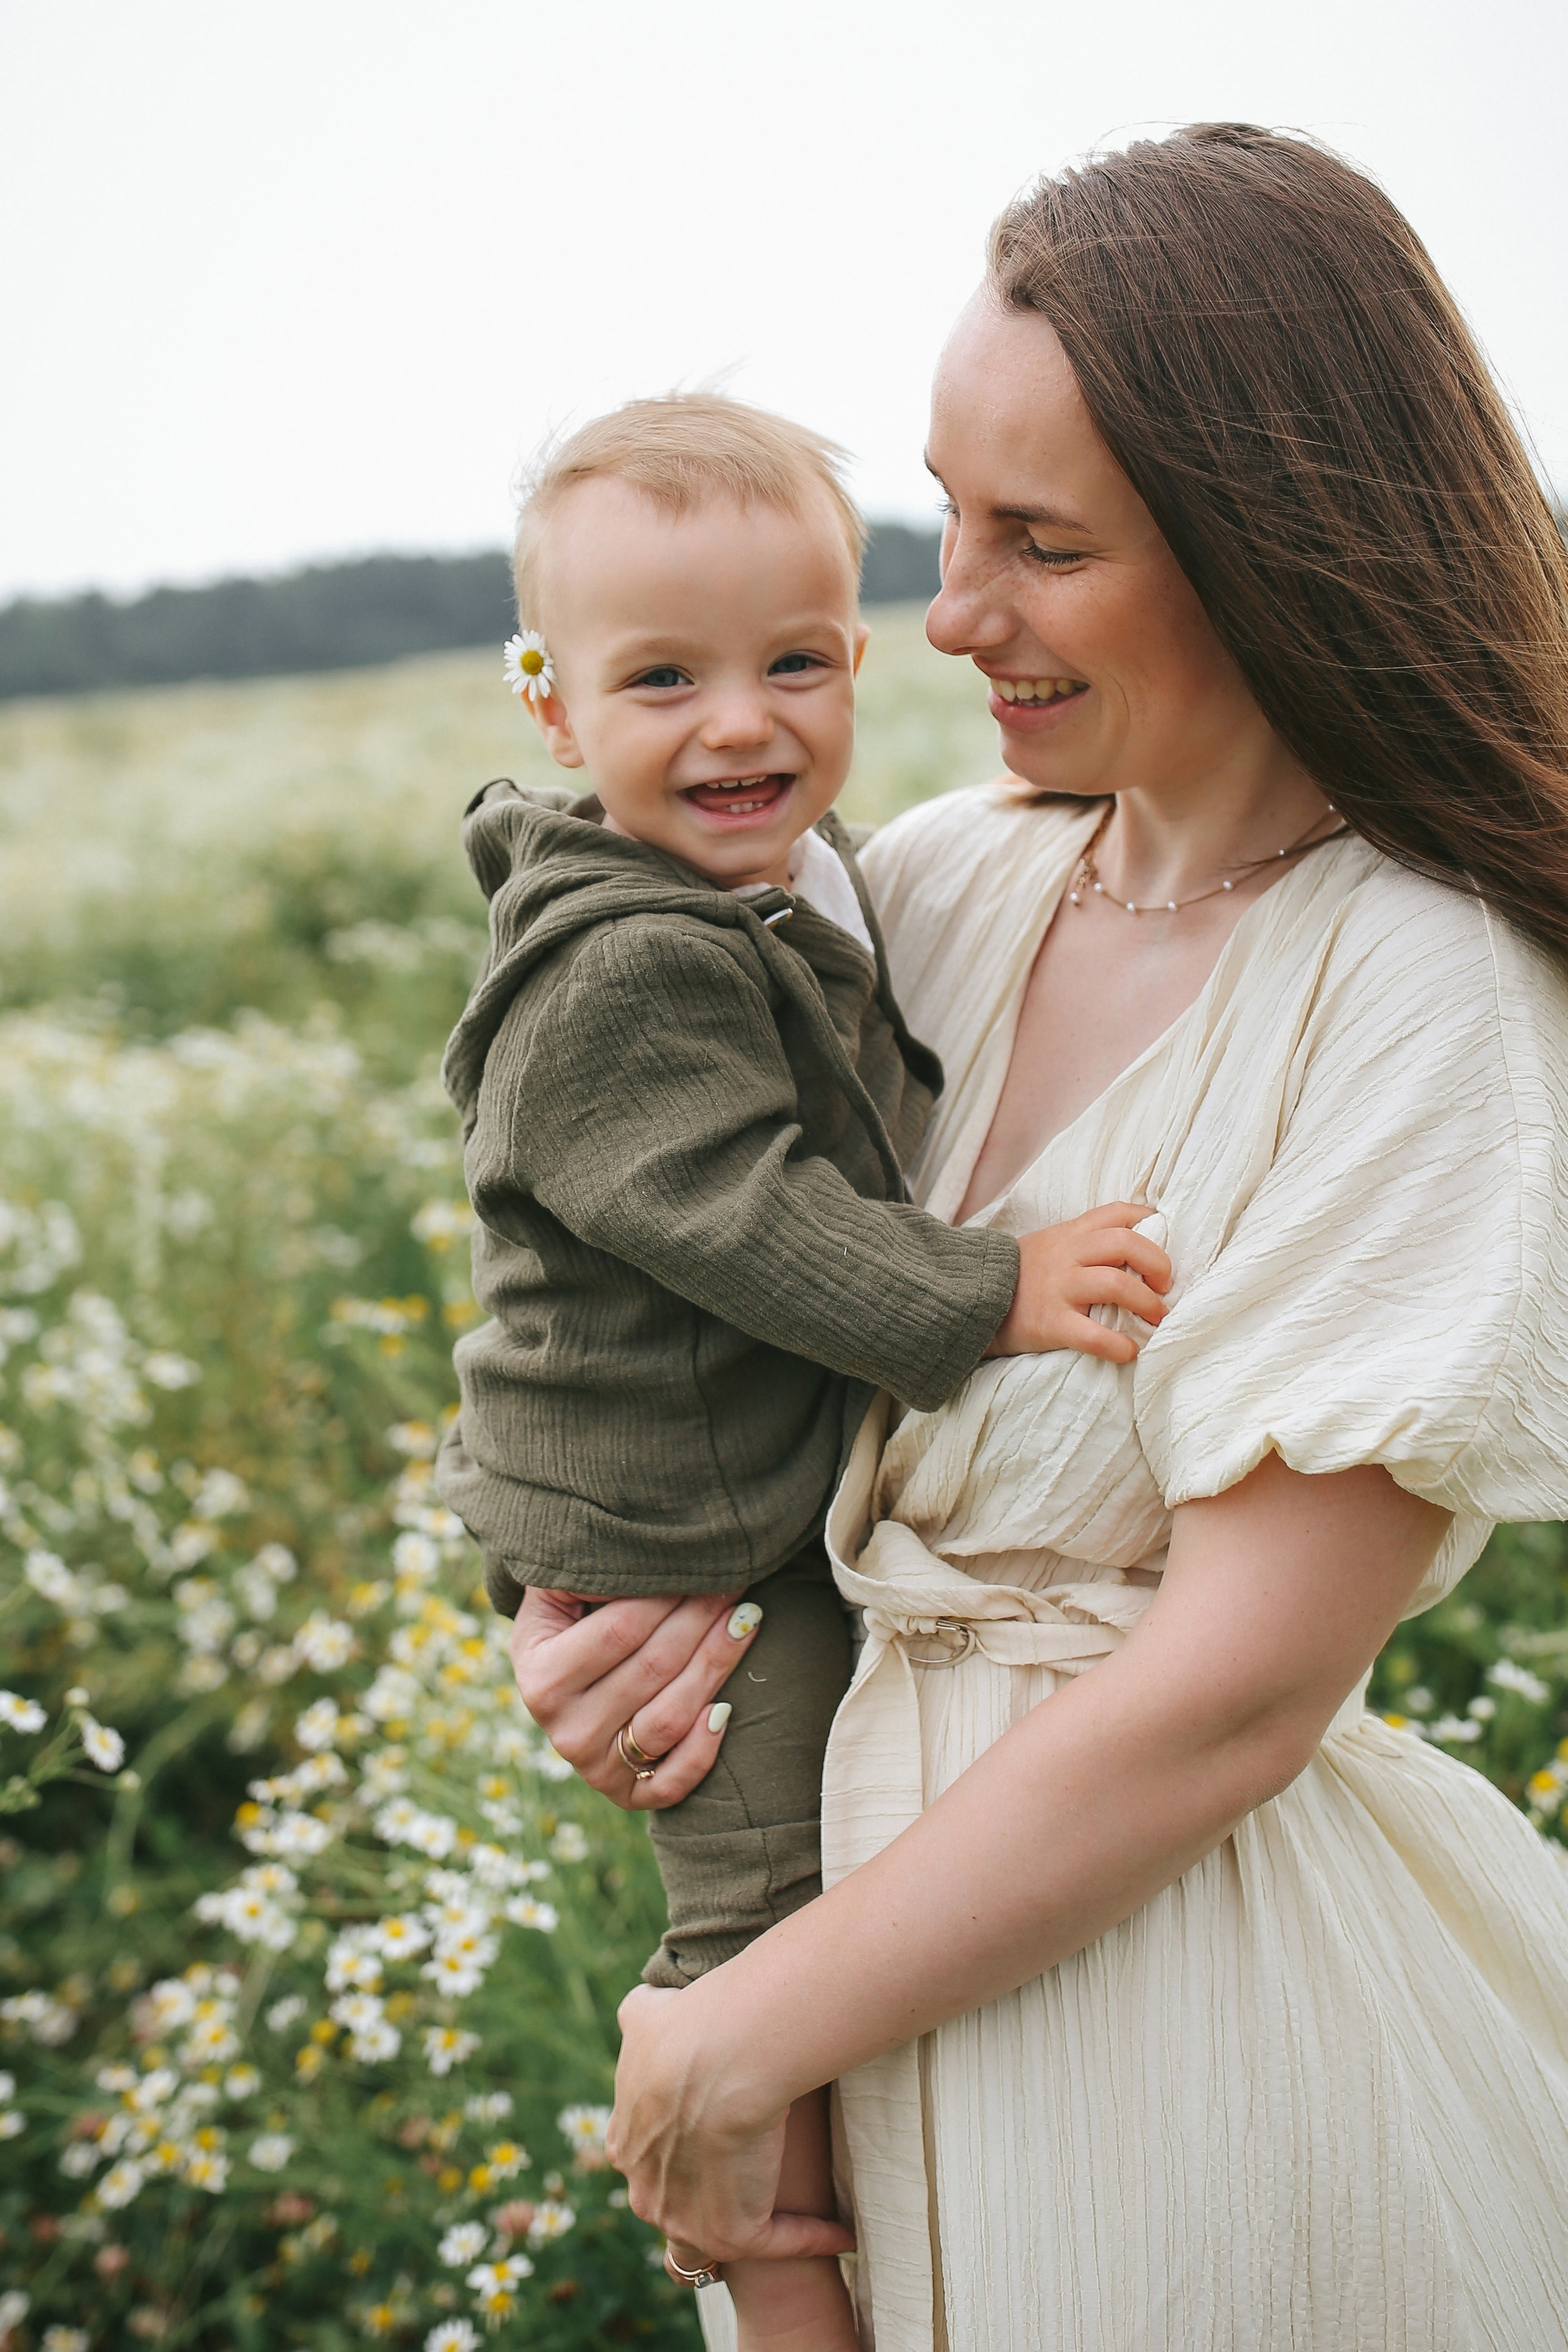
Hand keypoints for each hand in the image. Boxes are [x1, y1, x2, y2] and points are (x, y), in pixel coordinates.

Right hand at [509, 1587, 761, 1810]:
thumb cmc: (571, 1624)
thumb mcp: (559, 1594)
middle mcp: (566, 1731)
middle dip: (702, 1619)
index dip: (671, 1595)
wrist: (560, 1686)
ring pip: (670, 1718)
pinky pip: (672, 1783)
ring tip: (745, 1622)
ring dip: (716, 1666)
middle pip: (654, 1669)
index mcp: (542, 1678)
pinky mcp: (626, 1795)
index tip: (707, 1565)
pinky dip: (703, 1750)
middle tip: (735, 1585)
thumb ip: (587, 1573)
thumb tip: (643, 1557)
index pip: (621, 1631)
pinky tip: (726, 1709)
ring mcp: (595, 1769)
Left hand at [609, 1985, 855, 2264]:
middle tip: (750, 2176)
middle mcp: (645, 2191)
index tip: (716, 2136)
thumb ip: (642, 2023)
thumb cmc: (692, 2022)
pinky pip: (774, 2246)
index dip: (679, 2152)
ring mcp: (683, 2221)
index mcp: (627, 2141)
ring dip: (744, 2227)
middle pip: (672, 2207)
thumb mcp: (645, 2015)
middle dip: (701, 2198)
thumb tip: (644, 2011)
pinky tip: (841, 2230)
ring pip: (706, 2246)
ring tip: (787, 2213)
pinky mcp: (729, 2235)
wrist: (725, 2052)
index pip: (649, 2162)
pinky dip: (809, 2238)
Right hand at [985, 1202, 1170, 1365]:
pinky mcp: (1051, 1324)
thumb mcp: (1049, 1244)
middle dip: (1158, 1264)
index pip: (1117, 1213)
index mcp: (1070, 1233)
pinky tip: (1129, 1351)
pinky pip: (1094, 1335)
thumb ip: (1083, 1242)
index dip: (1149, 1221)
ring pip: (1117, 1285)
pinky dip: (1119, 1345)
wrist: (970, 1301)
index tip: (1164, 1240)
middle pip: (1126, 1244)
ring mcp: (1059, 1289)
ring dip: (1148, 1304)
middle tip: (1165, 1285)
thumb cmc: (1020, 1276)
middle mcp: (1067, 1255)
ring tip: (1156, 1319)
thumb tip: (1133, 1248)